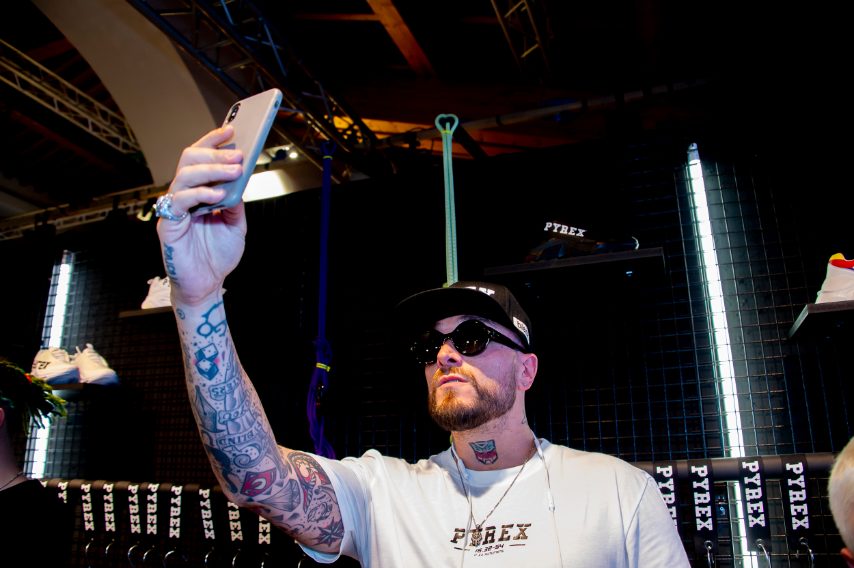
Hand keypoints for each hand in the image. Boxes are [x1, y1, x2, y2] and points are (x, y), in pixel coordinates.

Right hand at [156, 126, 246, 305]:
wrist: (207, 285)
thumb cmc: (217, 255)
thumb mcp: (236, 224)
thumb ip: (235, 201)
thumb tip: (240, 179)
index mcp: (197, 192)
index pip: (199, 157)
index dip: (212, 141)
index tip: (231, 129)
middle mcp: (183, 196)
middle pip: (189, 159)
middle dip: (214, 152)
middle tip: (237, 153)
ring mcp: (174, 209)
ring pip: (184, 175)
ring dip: (211, 169)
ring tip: (233, 169)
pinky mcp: (168, 224)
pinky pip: (180, 201)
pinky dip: (200, 193)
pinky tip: (218, 194)